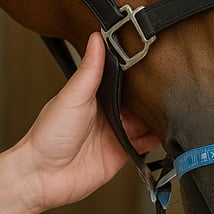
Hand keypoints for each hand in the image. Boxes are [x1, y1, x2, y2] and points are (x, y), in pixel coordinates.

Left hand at [19, 32, 159, 211]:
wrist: (42, 176)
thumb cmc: (48, 136)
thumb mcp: (72, 95)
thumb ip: (89, 69)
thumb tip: (97, 37)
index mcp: (95, 95)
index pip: (124, 78)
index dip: (139, 71)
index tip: (156, 59)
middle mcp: (108, 113)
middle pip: (139, 100)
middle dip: (153, 96)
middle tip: (171, 86)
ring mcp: (116, 134)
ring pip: (146, 121)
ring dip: (157, 117)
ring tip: (171, 108)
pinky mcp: (122, 154)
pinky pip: (145, 145)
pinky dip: (156, 139)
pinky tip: (163, 132)